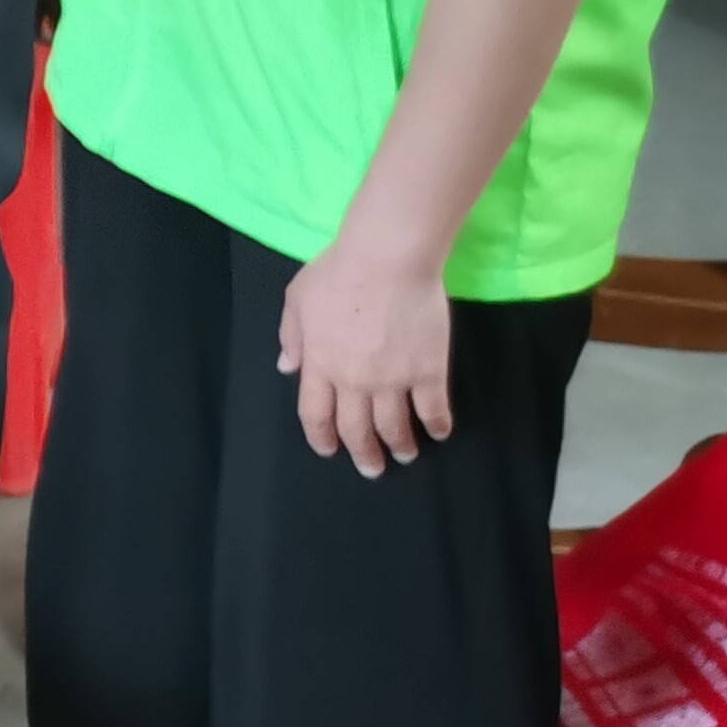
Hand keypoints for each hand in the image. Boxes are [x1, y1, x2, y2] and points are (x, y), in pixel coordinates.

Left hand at [277, 233, 456, 475]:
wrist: (387, 258)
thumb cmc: (338, 272)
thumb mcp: (298, 299)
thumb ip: (292, 336)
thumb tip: (287, 368)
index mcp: (320, 364)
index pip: (315, 414)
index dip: (321, 437)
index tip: (329, 450)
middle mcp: (354, 380)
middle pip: (355, 430)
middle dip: (362, 454)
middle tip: (371, 468)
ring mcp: (393, 379)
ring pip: (394, 427)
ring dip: (399, 446)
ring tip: (405, 455)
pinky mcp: (429, 372)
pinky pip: (433, 409)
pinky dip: (437, 426)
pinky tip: (439, 432)